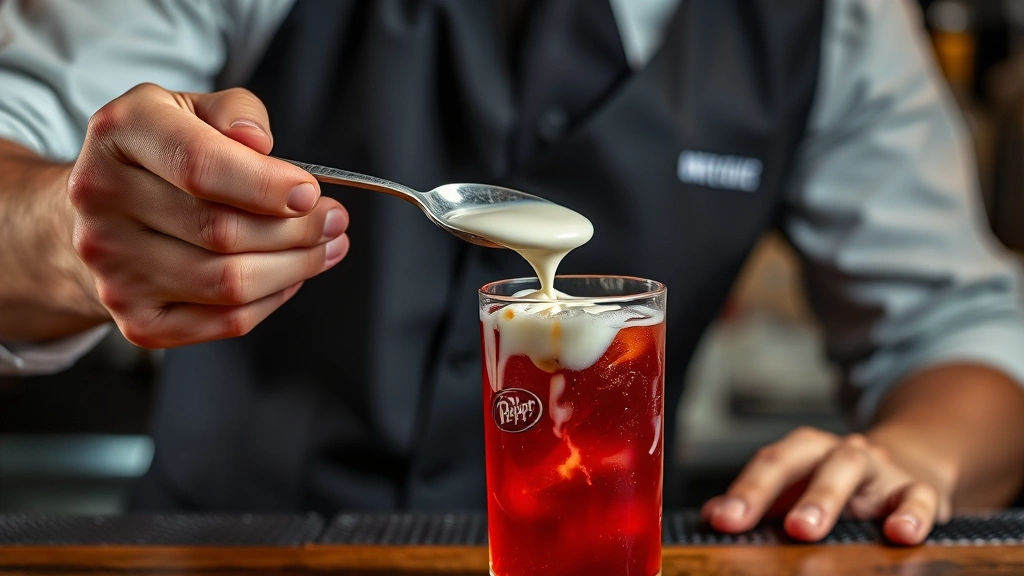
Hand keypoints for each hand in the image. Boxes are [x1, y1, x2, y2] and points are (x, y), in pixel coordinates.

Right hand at [67, 83, 348, 347]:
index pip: (198, 165)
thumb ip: (235, 113)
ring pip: (229, 283)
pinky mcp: (136, 319)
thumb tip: (257, 143)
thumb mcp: (194, 108)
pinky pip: (225, 321)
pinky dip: (272, 301)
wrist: (106, 213)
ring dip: (295, 267)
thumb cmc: (165, 155)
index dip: (265, 184)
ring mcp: (113, 267)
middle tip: (334, 220)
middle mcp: (102, 201)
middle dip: (297, 230)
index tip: (310, 192)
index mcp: (120, 134)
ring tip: (325, 246)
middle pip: (222, 231)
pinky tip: (289, 276)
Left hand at [701, 427, 951, 544]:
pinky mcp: (919, 490)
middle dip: (769, 488)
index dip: (742, 491)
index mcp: (802, 453)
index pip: (766, 464)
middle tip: (743, 520)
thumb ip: (759, 505)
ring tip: (805, 530)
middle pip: (798, 458)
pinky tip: (900, 534)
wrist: (909, 471)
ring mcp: (878, 468)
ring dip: (824, 497)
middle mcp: (835, 452)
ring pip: (849, 467)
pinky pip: (918, 496)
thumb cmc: (839, 490)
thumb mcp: (799, 493)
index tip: (721, 521)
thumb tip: (710, 518)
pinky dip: (912, 514)